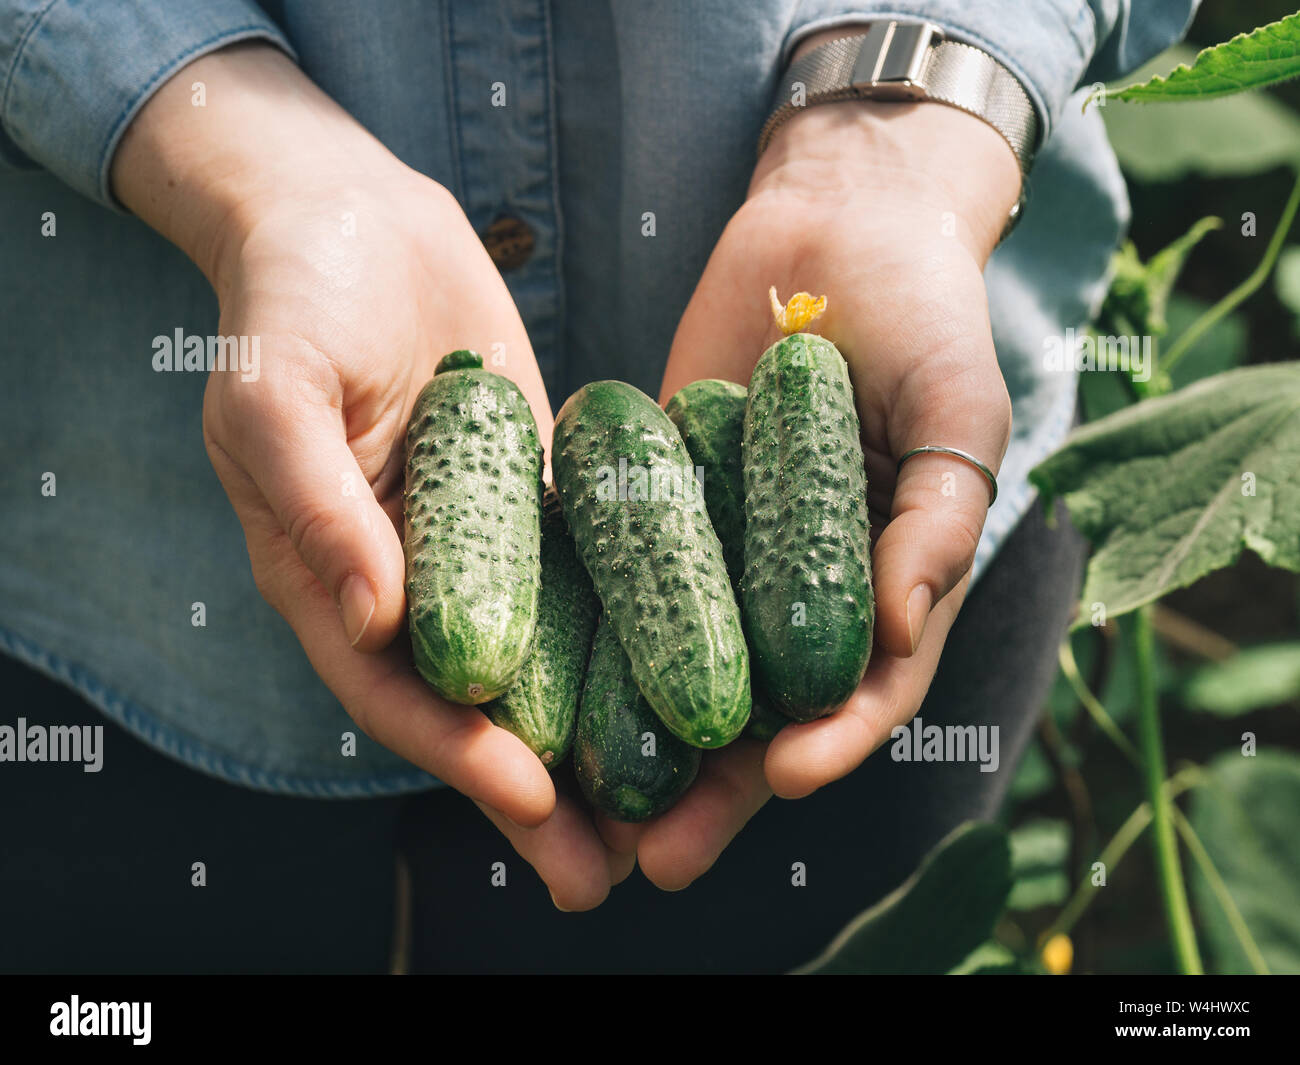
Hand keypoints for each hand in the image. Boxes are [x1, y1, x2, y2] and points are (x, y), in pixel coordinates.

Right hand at [112, 43, 628, 909]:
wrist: (350, 216)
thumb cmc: (290, 298)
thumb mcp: (272, 391)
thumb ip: (313, 504)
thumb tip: (371, 621)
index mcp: (327, 579)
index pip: (396, 690)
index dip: (459, 754)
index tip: (534, 802)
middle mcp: (406, 582)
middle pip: (479, 708)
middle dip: (539, 795)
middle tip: (612, 871)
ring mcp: (478, 547)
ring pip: (544, 660)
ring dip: (597, 737)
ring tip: (671, 810)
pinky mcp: (534, 503)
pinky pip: (585, 576)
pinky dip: (629, 632)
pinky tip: (691, 674)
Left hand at [633, 93, 1020, 888]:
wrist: (836, 222)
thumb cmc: (923, 312)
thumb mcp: (958, 408)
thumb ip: (938, 515)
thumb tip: (901, 625)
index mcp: (884, 583)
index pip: (863, 687)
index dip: (830, 740)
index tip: (784, 775)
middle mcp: (799, 586)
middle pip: (757, 706)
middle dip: (713, 787)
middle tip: (656, 857)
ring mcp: (724, 551)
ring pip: (676, 662)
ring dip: (632, 739)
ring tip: (581, 812)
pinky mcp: (655, 503)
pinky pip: (620, 576)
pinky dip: (582, 636)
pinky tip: (535, 688)